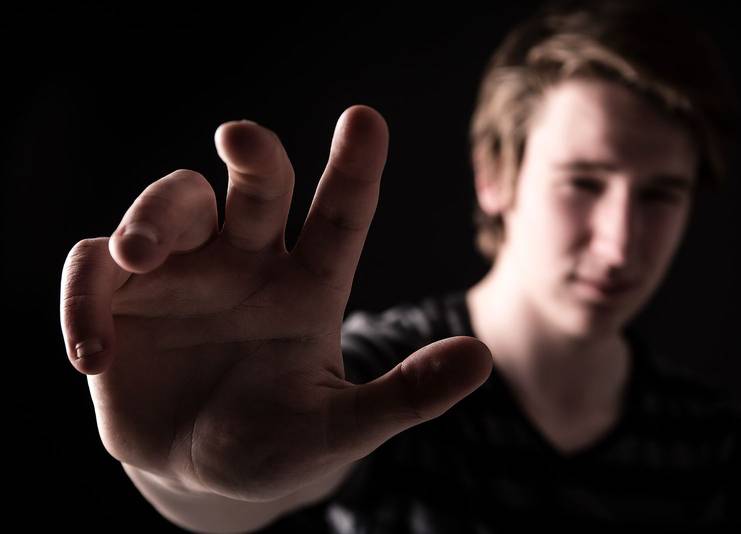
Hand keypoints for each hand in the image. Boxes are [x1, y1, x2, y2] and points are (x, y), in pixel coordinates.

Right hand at [60, 105, 491, 502]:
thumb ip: (406, 395)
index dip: (355, 167)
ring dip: (151, 218)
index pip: (340, 214)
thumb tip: (482, 360)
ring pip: (168, 205)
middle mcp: (247, 261)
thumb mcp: (342, 427)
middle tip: (238, 139)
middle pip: (252, 185)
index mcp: (308, 284)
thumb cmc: (278, 441)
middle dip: (251, 154)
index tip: (365, 120)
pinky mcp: (119, 297)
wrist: (205, 474)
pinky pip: (91, 272)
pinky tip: (93, 354)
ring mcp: (182, 273)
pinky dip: (83, 301)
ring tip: (137, 257)